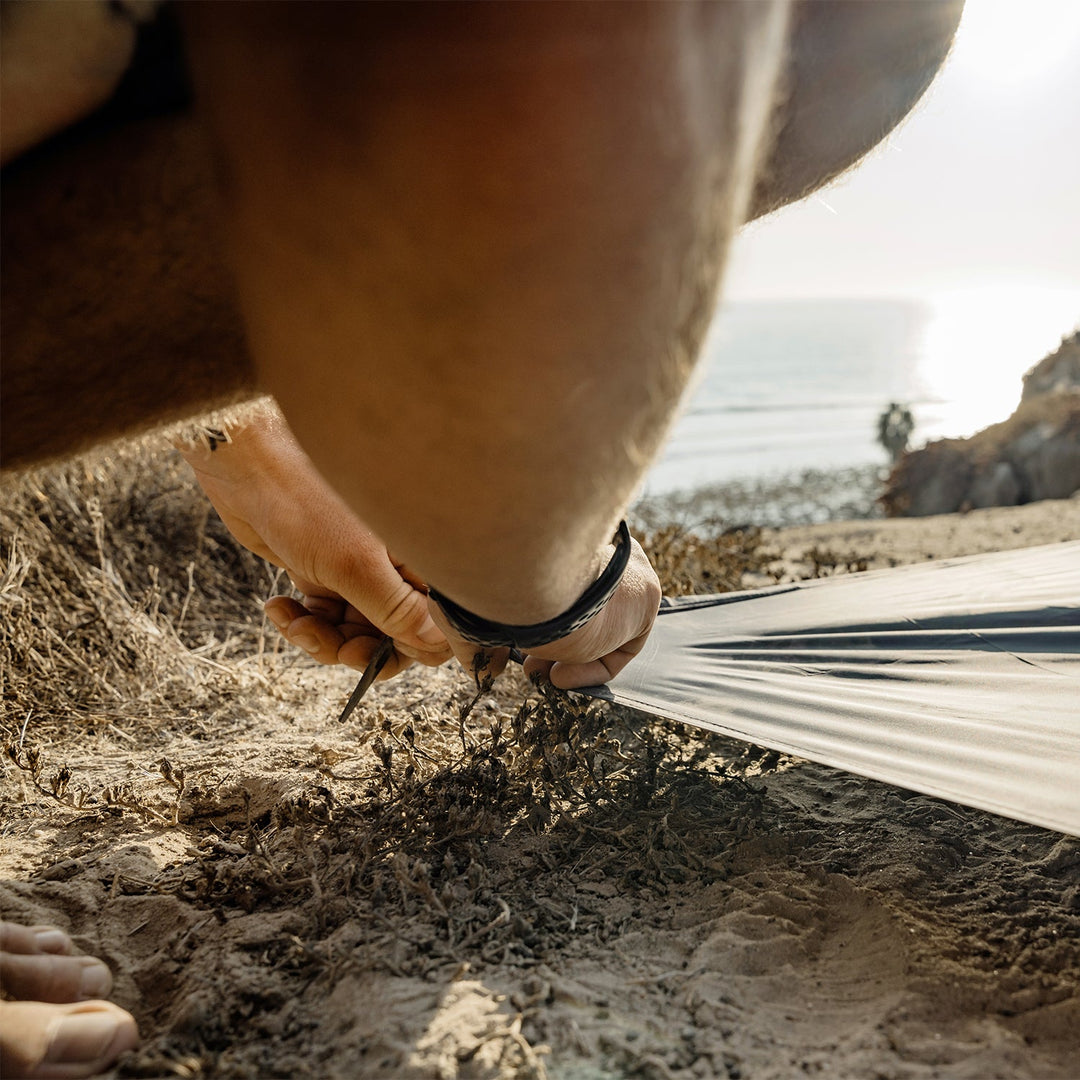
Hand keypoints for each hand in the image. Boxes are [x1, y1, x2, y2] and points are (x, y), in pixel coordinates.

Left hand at [179, 408, 450, 678]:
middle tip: (339, 650)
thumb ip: (396, 609)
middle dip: (363, 650)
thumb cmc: (305, 500)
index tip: (377, 654)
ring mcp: (362, 573)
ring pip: (357, 634)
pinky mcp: (328, 576)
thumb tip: (435, 646)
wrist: (249, 466)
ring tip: (297, 624)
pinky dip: (303, 625)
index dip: (411, 648)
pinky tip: (279, 607)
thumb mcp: (354, 564)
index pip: (437, 625)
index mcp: (419, 559)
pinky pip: (326, 621)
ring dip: (325, 641)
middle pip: (396, 637)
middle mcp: (396, 568)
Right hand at [429, 537, 660, 689]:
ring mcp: (625, 566)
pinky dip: (594, 667)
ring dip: (573, 657)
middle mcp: (595, 544)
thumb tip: (483, 664)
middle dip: (557, 643)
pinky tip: (560, 674)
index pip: (560, 582)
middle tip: (528, 664)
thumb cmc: (488, 580)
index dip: (540, 619)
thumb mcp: (481, 603)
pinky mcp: (646, 595)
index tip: (515, 642)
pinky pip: (624, 644)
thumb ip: (484, 628)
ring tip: (540, 674)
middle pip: (587, 606)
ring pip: (605, 626)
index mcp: (559, 535)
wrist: (521, 573)